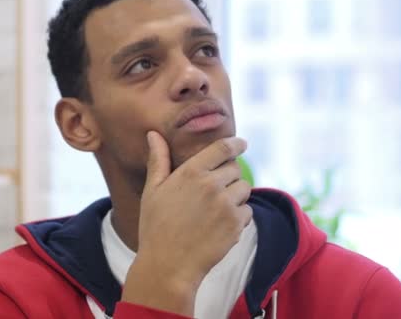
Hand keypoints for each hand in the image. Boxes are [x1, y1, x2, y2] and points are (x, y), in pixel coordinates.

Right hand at [121, 131, 252, 315]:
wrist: (167, 266)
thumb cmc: (155, 227)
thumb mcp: (152, 190)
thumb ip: (158, 160)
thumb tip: (153, 134)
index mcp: (192, 172)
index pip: (223, 148)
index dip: (236, 143)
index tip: (242, 143)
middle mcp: (212, 184)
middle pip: (235, 169)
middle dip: (229, 176)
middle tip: (214, 192)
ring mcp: (226, 205)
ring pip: (244, 189)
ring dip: (236, 196)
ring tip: (216, 211)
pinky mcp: (236, 225)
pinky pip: (247, 212)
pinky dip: (239, 217)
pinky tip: (219, 226)